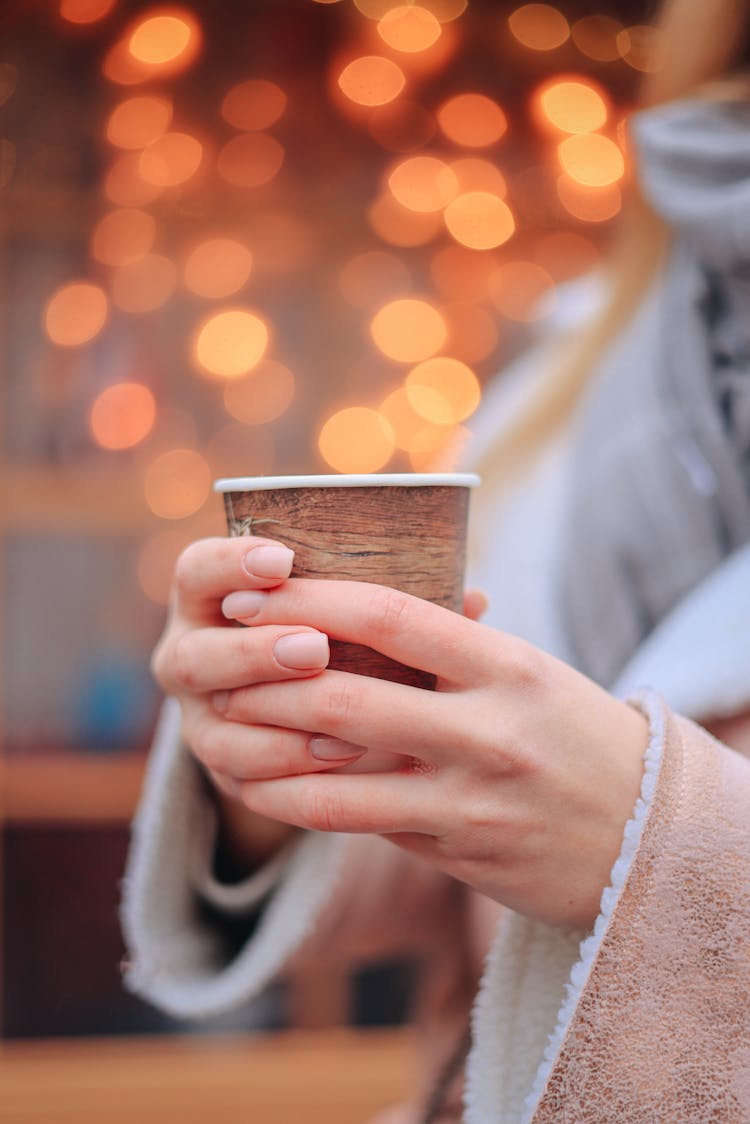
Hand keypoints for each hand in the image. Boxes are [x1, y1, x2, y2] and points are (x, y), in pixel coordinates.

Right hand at [151, 536, 365, 867]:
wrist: (315, 718)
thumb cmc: (347, 644)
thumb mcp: (360, 615)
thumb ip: (397, 601)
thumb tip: (475, 599)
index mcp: (212, 600)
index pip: (197, 570)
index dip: (230, 563)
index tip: (283, 559)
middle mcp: (191, 657)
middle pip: (193, 656)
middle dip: (253, 653)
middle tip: (315, 648)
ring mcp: (200, 720)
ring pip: (210, 728)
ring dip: (276, 723)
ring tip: (340, 724)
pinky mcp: (222, 773)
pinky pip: (239, 781)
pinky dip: (289, 770)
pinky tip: (341, 759)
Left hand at [216, 578, 647, 927]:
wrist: (645, 834)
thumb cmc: (573, 735)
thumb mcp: (528, 674)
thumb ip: (452, 650)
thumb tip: (357, 617)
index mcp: (509, 666)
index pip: (393, 616)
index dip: (313, 599)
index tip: (257, 590)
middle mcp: (491, 729)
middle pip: (348, 696)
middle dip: (267, 677)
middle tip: (219, 659)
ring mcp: (474, 799)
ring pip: (339, 773)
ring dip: (267, 748)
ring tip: (220, 725)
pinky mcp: (459, 853)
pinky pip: (360, 824)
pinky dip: (300, 802)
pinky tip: (263, 787)